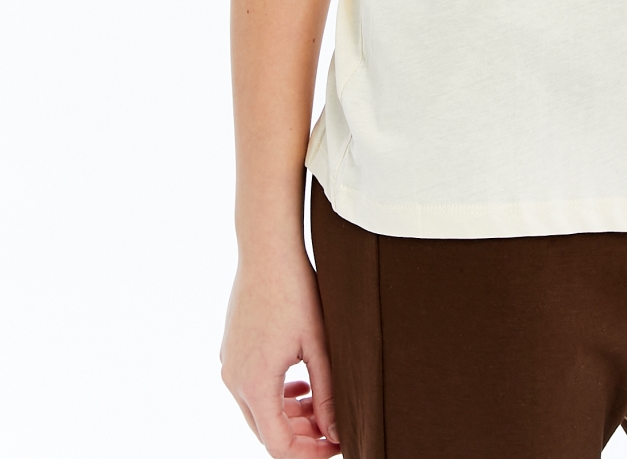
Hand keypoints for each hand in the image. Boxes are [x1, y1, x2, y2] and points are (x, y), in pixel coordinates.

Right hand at [221, 247, 340, 456]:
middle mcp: (234, 379)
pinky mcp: (231, 349)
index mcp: (255, 384)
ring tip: (320, 403)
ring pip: (258, 409)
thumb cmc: (297, 292)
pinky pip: (251, 386)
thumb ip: (328, 393)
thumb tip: (336, 432)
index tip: (335, 445)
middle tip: (333, 426)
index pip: (277, 445)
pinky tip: (300, 383)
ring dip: (288, 415)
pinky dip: (276, 394)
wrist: (267, 249)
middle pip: (266, 430)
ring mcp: (229, 363)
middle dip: (300, 435)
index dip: (308, 453)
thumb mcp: (319, 345)